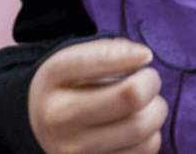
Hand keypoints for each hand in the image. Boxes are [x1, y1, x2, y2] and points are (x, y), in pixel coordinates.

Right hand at [29, 39, 165, 153]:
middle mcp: (60, 117)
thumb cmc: (67, 87)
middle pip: (131, 97)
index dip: (131, 56)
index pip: (101, 61)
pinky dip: (151, 136)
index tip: (145, 56)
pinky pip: (145, 151)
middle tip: (148, 79)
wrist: (40, 128)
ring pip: (143, 128)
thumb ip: (105, 51)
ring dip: (155, 112)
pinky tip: (135, 128)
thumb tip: (143, 57)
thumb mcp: (71, 59)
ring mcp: (76, 150)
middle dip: (151, 83)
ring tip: (143, 106)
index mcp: (53, 78)